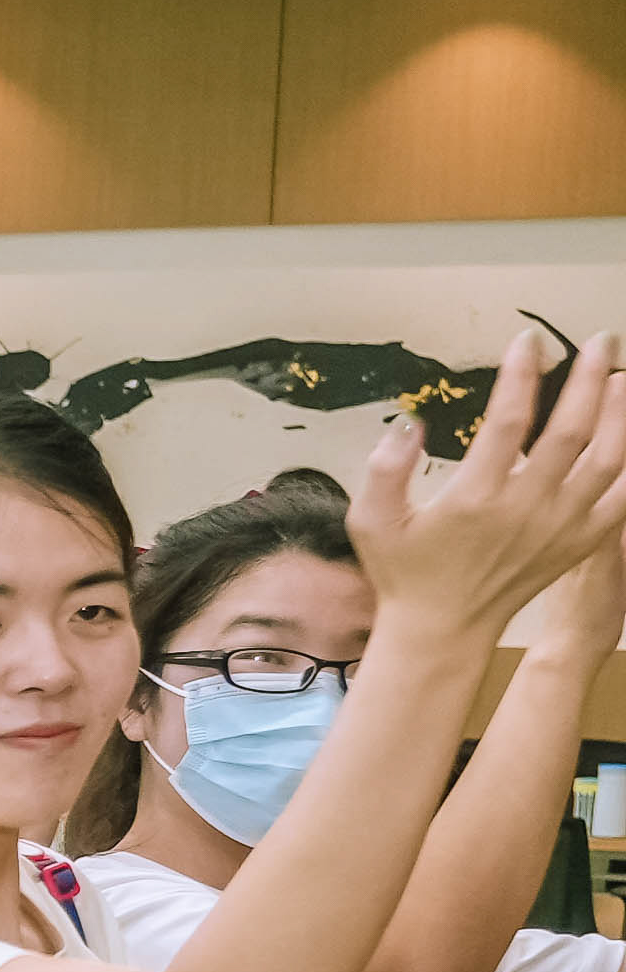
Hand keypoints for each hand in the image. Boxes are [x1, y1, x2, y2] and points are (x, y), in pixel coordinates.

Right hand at [355, 330, 625, 640]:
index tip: (528, 342)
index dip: (522, 374)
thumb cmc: (404, 572)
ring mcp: (560, 527)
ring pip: (610, 460)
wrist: (443, 629)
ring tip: (621, 379)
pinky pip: (623, 499)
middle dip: (590, 378)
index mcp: (475, 499)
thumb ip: (384, 468)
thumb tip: (410, 422)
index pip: (509, 421)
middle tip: (599, 341)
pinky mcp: (580, 543)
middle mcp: (527, 510)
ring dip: (620, 415)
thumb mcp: (371, 520)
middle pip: (572, 431)